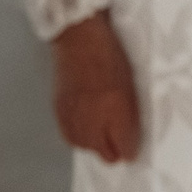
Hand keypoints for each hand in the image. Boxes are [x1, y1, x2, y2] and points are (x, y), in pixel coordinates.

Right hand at [51, 12, 140, 163]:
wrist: (79, 38)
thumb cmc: (112, 54)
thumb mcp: (131, 81)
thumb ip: (131, 110)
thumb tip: (132, 134)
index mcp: (115, 106)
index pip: (123, 144)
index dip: (129, 150)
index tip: (133, 152)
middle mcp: (91, 115)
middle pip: (100, 150)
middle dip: (111, 152)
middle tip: (120, 148)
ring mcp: (72, 113)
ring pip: (84, 145)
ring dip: (94, 146)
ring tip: (103, 140)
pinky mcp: (58, 109)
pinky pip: (69, 135)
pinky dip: (78, 137)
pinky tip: (85, 131)